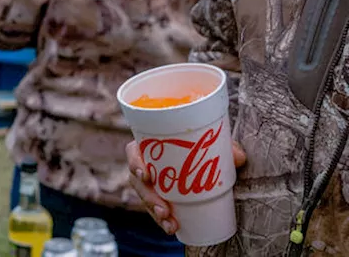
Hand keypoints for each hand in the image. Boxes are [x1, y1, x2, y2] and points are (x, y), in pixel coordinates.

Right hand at [127, 138, 245, 234]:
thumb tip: (239, 158)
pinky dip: (163, 219)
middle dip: (148, 198)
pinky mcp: (160, 196)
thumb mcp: (214, 144)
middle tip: (163, 209)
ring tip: (169, 223)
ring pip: (145, 198)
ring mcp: (152, 182)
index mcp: (151, 146)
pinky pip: (155, 208)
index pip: (133, 152)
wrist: (207, 158)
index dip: (135, 164)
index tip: (146, 176)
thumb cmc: (203, 145)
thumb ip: (226, 148)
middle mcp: (147, 164)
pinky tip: (172, 228)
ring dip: (154, 212)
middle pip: (138, 181)